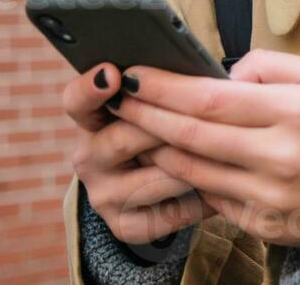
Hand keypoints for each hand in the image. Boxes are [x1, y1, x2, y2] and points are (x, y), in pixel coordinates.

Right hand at [64, 61, 209, 243]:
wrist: (149, 186)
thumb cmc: (160, 127)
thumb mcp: (151, 105)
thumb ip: (162, 87)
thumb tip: (212, 74)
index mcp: (91, 119)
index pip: (77, 100)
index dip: (91, 87)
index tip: (113, 73)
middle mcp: (89, 158)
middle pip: (123, 138)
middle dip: (166, 127)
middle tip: (202, 116)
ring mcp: (103, 195)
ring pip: (155, 178)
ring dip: (192, 165)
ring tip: (223, 153)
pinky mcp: (124, 226)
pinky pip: (170, 213)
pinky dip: (200, 199)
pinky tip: (219, 186)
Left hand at [106, 49, 299, 247]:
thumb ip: (268, 66)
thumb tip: (221, 76)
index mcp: (297, 112)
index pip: (211, 99)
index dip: (164, 87)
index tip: (135, 73)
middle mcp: (283, 157)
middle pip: (193, 135)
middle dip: (147, 115)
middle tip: (119, 99)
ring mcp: (273, 197)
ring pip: (195, 170)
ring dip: (158, 148)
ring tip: (135, 127)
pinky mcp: (267, 226)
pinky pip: (215, 198)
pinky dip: (190, 177)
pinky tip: (172, 158)